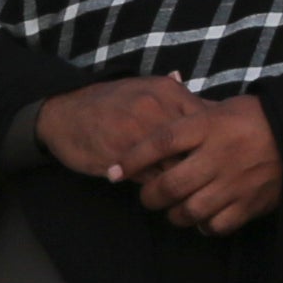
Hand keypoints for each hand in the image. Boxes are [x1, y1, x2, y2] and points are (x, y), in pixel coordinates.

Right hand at [33, 76, 205, 182]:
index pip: (210, 121)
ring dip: (185, 182)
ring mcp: (139, 132)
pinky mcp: (122, 157)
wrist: (63, 114)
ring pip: (177, 166)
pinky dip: (162, 188)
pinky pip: (154, 179)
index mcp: (168, 91)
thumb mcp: (147, 90)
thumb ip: (180, 100)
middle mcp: (157, 108)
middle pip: (198, 146)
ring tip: (190, 192)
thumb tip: (217, 109)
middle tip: (210, 181)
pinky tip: (164, 192)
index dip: (217, 144)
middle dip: (205, 166)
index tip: (219, 157)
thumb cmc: (110, 104)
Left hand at [126, 93, 282, 235]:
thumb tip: (149, 124)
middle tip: (147, 197)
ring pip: (189, 210)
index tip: (114, 171)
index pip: (159, 142)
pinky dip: (203, 225)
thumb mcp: (218, 108)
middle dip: (150, 195)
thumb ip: (187, 118)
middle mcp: (218, 155)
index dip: (132, 159)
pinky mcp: (250, 203)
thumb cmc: (253, 118)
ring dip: (174, 214)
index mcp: (207, 126)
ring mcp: (234, 182)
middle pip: (170, 184)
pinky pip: (216, 225)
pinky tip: (201, 218)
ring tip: (172, 210)